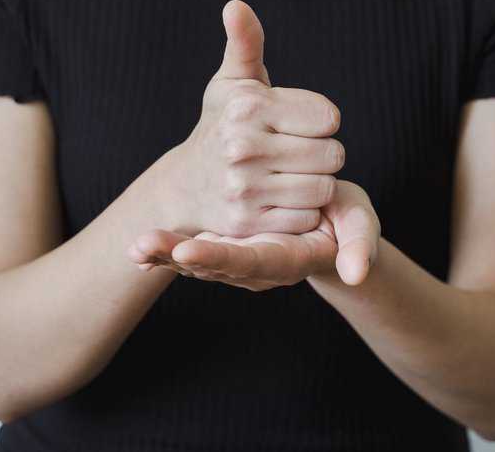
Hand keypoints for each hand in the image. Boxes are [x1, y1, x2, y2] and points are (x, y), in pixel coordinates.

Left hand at [129, 181, 379, 289]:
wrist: (327, 226)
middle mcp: (256, 268)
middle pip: (213, 266)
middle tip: (143, 245)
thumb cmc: (345, 222)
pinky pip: (190, 256)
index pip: (251, 260)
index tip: (191, 251)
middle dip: (177, 257)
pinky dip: (163, 254)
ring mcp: (236, 262)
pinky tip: (135, 250)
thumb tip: (356, 272)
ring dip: (164, 256)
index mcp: (287, 259)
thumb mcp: (360, 227)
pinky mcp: (222, 252)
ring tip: (134, 247)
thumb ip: (360, 246)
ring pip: (195, 264)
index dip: (222, 257)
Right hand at [162, 0, 345, 236]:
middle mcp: (243, 146)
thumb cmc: (221, 126)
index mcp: (248, 107)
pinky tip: (282, 199)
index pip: (329, 116)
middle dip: (322, 154)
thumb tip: (236, 5)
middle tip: (296, 153)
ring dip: (316, 183)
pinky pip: (307, 217)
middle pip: (333, 154)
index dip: (321, 121)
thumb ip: (245, 42)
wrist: (186, 186)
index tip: (296, 124)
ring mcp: (245, 188)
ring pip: (324, 187)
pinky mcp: (249, 223)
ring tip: (291, 175)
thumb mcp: (232, 82)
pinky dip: (302, 211)